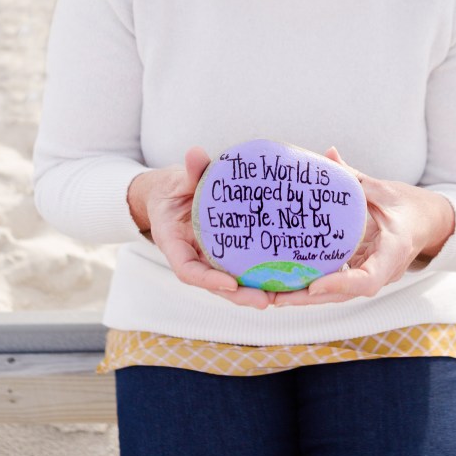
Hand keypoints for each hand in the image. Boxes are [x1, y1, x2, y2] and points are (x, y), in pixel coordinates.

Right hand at [127, 148, 274, 309]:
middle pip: (216, 284)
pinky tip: (284, 277)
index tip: (230, 284)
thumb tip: (197, 153)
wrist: (171, 194)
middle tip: (265, 301)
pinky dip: (259, 274)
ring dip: (254, 291)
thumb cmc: (172, 189)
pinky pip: (242, 266)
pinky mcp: (226, 253)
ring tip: (281, 296)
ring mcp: (209, 257)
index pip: (188, 271)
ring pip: (231, 282)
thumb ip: (189, 172)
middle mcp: (193, 257)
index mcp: (175, 245)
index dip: (208, 280)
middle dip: (240, 296)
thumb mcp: (177, 180)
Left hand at [276, 148, 455, 306]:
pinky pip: (336, 282)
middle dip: (309, 298)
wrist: (430, 223)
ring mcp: (371, 275)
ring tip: (272, 294)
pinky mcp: (362, 272)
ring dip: (305, 296)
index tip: (314, 286)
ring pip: (338, 293)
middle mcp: (382, 272)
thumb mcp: (385, 190)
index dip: (340, 284)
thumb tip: (329, 154)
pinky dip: (312, 284)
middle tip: (276, 298)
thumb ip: (356, 178)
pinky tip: (285, 280)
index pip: (368, 280)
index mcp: (392, 253)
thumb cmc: (410, 206)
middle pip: (344, 294)